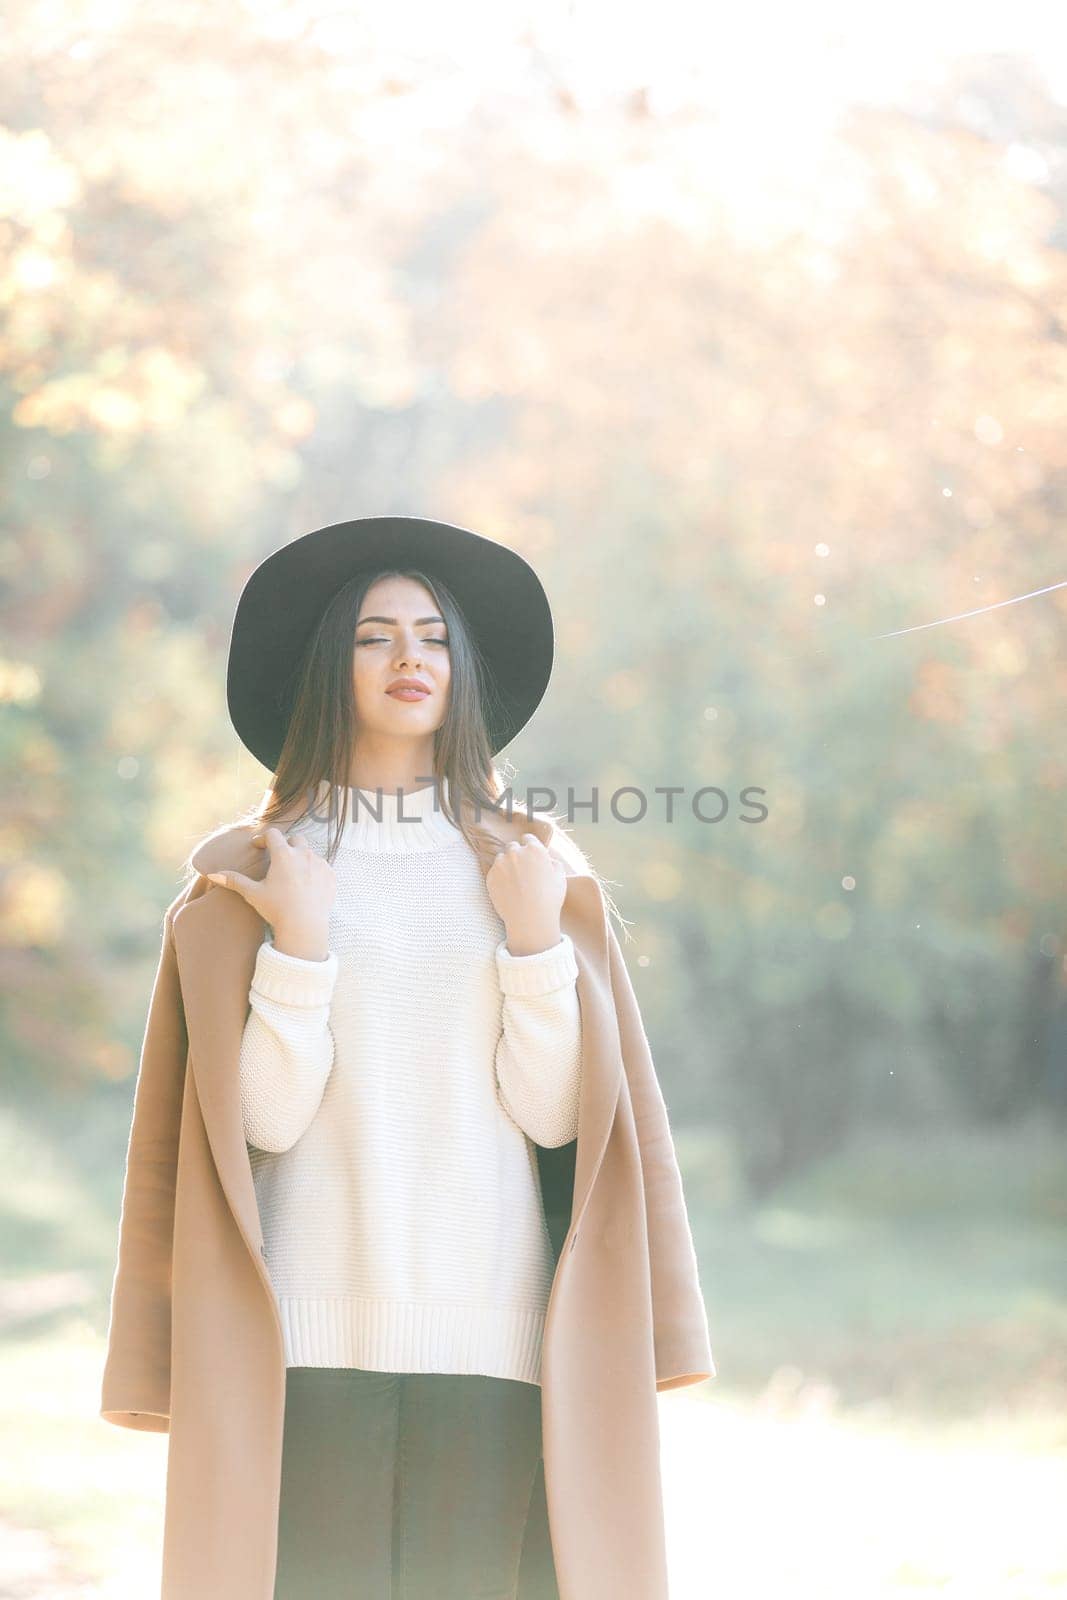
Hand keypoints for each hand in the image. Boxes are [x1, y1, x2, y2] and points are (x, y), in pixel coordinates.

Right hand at [205, 828, 336, 958]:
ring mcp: (320, 864)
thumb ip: (234, 881)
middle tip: (278, 857)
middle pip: (295, 838)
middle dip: (286, 844)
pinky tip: (308, 883)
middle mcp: (304, 854)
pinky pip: (323, 867)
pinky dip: (315, 870)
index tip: (258, 847)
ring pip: (310, 853)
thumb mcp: (253, 894)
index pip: (273, 834)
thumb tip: (213, 874)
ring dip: (301, 858)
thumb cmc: (277, 909)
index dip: (264, 838)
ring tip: (293, 872)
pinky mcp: (331, 876)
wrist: (305, 927)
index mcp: (284, 855)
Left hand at [485, 833, 566, 955]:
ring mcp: (500, 864)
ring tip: (514, 882)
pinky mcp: (490, 877)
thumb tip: (547, 860)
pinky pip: (494, 873)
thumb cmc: (549, 899)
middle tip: (522, 870)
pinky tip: (508, 890)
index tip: (530, 855)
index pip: (528, 838)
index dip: (530, 847)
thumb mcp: (560, 877)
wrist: (530, 919)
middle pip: (513, 847)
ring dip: (506, 866)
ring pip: (501, 859)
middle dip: (517, 855)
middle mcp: (515, 853)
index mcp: (534, 849)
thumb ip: (554, 863)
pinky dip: (499, 878)